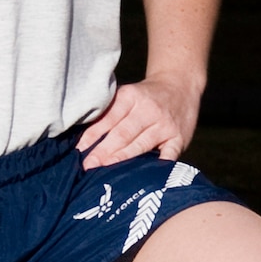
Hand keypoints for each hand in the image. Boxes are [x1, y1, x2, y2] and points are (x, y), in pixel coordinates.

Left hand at [79, 74, 201, 168]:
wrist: (180, 85)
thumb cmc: (146, 96)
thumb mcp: (128, 94)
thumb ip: (110, 111)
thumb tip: (84, 138)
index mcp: (131, 96)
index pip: (109, 118)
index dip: (93, 135)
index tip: (80, 150)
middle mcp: (149, 110)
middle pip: (123, 133)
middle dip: (103, 151)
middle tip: (88, 165)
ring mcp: (165, 125)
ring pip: (141, 144)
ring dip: (121, 158)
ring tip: (104, 170)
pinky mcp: (179, 138)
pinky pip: (168, 154)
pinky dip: (158, 165)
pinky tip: (147, 176)